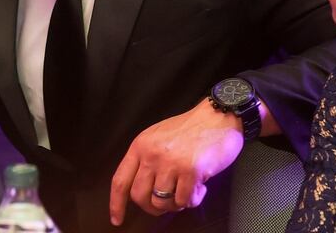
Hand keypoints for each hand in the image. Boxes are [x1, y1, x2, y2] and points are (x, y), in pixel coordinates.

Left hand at [109, 98, 244, 225]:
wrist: (218, 116)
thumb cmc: (191, 128)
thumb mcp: (158, 138)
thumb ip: (147, 160)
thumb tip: (142, 190)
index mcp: (141, 146)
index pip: (120, 180)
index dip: (116, 204)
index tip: (117, 219)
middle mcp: (152, 154)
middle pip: (139, 197)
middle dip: (152, 207)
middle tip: (166, 203)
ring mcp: (171, 163)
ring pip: (162, 202)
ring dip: (175, 203)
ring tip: (186, 190)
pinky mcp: (191, 171)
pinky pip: (185, 201)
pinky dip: (193, 199)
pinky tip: (200, 186)